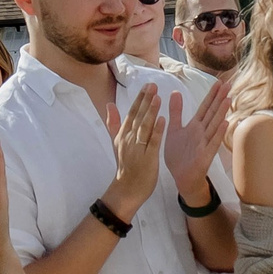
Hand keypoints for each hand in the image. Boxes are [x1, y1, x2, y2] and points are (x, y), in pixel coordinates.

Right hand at [101, 85, 166, 219]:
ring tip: (157, 97)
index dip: (139, 99)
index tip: (147, 85)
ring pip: (144, 127)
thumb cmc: (125, 165)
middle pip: (138, 117)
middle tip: (153, 85)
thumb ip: (113, 123)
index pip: (131, 113)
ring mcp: (137, 149)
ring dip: (151, 112)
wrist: (127, 189)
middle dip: (145, 100)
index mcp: (123, 134)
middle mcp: (129, 139)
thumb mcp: (116, 143)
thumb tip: (109, 104)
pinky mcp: (147, 158)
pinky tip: (163, 119)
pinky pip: (152, 143)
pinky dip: (157, 131)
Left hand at [163, 75, 231, 201]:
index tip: (218, 82)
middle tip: (228, 84)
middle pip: (212, 113)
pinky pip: (212, 143)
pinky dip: (218, 134)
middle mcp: (202, 133)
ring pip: (214, 125)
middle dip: (219, 99)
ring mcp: (205, 143)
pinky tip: (225, 124)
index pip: (205, 107)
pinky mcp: (205, 156)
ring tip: (228, 99)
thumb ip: (176, 112)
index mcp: (194, 126)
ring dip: (221, 113)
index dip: (211, 95)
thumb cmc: (179, 155)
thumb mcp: (174, 130)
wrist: (181, 177)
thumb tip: (176, 92)